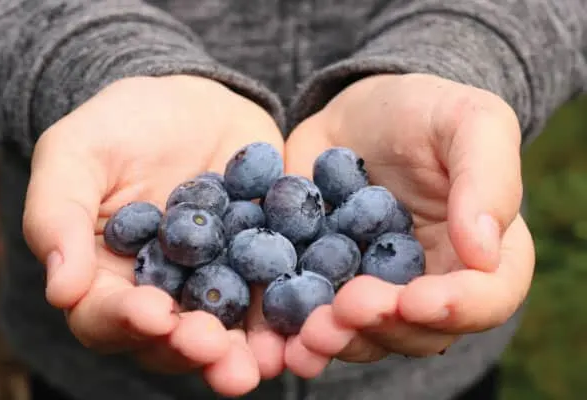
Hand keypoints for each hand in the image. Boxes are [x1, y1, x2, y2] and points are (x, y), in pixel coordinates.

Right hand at [22, 75, 285, 396]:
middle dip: (192, 347)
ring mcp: (218, 284)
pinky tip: (308, 321)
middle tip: (213, 347)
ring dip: (246, 351)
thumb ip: (58, 216)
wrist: (191, 102)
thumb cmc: (122, 126)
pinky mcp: (263, 265)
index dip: (125, 320)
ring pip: (228, 331)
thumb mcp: (76, 154)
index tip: (151, 314)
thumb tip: (60, 290)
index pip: (106, 315)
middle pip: (172, 339)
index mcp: (109, 277)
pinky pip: (276, 294)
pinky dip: (292, 313)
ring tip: (266, 360)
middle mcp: (165, 293)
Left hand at [283, 73, 534, 376]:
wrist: (358, 117)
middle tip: (347, 309)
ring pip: (366, 335)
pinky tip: (277, 340)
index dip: (458, 307)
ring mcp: (377, 289)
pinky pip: (316, 317)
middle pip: (419, 330)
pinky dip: (296, 335)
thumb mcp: (470, 121)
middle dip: (384, 327)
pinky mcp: (329, 284)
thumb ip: (488, 179)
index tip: (416, 299)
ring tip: (308, 332)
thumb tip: (484, 252)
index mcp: (480, 252)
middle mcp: (432, 283)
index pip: (488, 297)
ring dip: (339, 340)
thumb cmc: (425, 112)